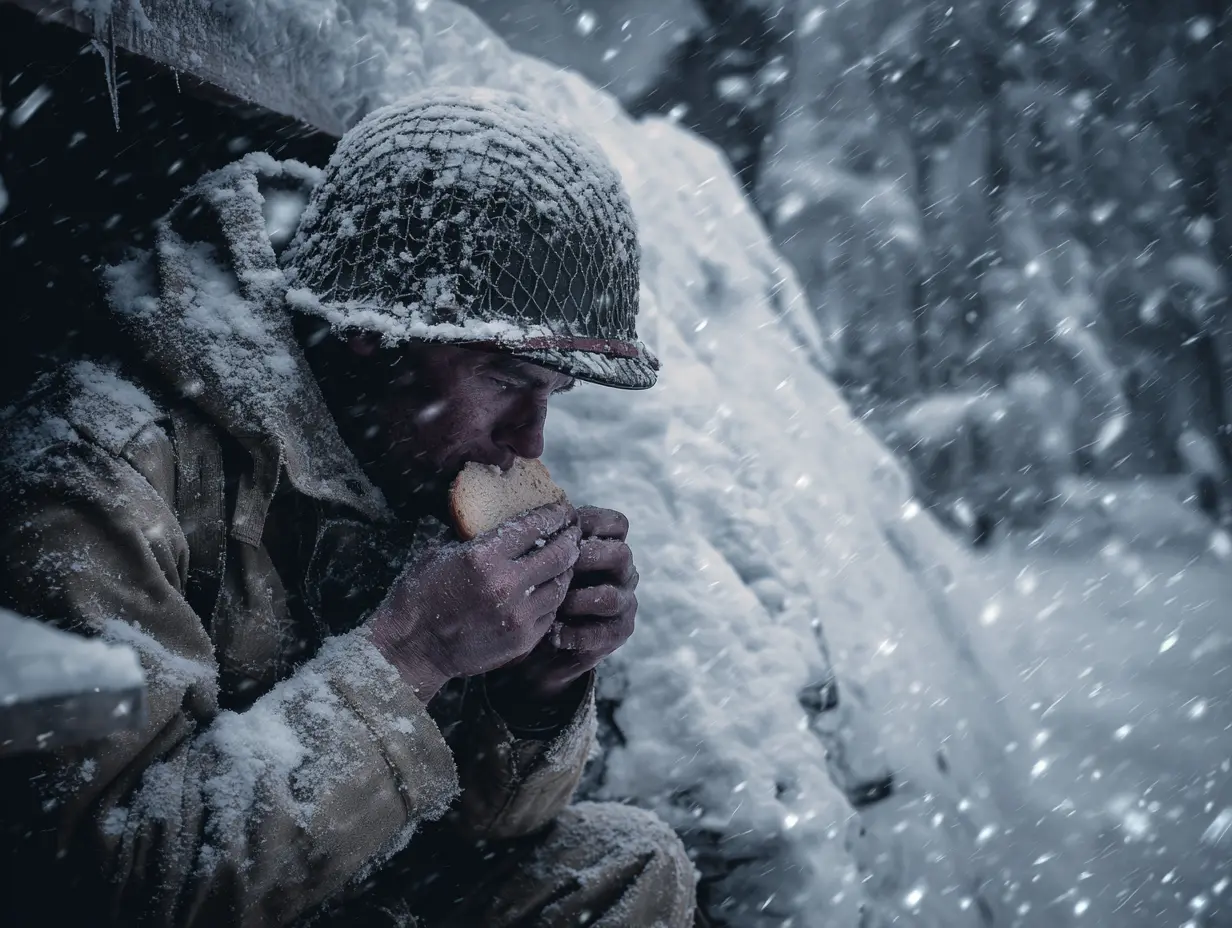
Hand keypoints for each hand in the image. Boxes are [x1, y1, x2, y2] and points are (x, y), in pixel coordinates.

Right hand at [368, 502, 579, 702]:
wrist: (412, 649)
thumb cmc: (419, 596)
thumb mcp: (440, 554)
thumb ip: (477, 539)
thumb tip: (506, 525)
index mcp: (484, 557)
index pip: (534, 526)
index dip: (554, 514)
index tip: (563, 509)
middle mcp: (506, 585)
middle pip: (558, 554)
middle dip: (570, 538)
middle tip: (573, 530)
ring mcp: (517, 615)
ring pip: (561, 585)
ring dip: (567, 568)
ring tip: (566, 558)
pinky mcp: (522, 640)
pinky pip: (551, 612)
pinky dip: (554, 597)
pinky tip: (550, 587)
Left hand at [489, 506, 637, 702]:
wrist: (542, 639)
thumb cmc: (537, 590)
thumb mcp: (538, 561)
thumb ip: (544, 541)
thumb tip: (529, 518)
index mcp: (607, 545)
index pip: (617, 524)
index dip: (596, 521)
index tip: (568, 523)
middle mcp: (622, 571)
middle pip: (620, 554)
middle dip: (588, 556)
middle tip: (560, 564)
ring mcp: (623, 601)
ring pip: (609, 596)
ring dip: (577, 600)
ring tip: (552, 606)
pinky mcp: (619, 631)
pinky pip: (604, 632)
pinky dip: (576, 633)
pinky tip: (554, 635)